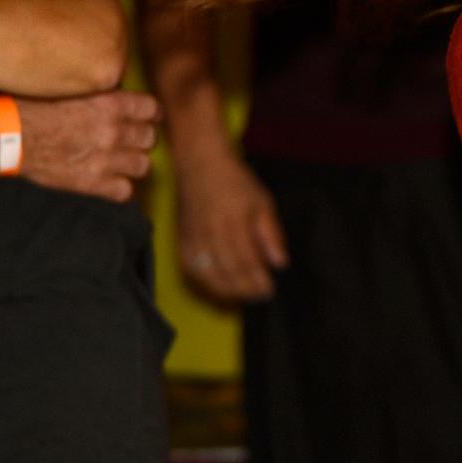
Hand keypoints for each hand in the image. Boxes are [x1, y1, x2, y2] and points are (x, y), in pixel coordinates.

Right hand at [17, 90, 159, 202]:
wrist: (5, 137)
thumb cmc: (29, 108)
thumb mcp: (69, 89)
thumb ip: (98, 95)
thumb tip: (115, 95)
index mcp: (108, 104)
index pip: (151, 109)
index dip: (150, 114)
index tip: (148, 117)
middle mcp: (112, 131)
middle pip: (149, 138)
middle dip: (140, 139)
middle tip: (128, 141)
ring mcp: (104, 159)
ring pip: (142, 166)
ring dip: (132, 164)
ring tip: (120, 162)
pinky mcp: (91, 183)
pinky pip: (124, 191)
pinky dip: (118, 188)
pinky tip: (108, 182)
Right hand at [176, 151, 289, 305]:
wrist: (200, 165)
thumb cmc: (236, 182)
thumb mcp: (263, 202)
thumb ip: (271, 234)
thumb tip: (280, 263)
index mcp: (233, 223)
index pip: (247, 261)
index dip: (257, 280)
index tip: (269, 290)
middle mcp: (211, 233)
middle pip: (228, 271)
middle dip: (245, 289)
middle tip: (259, 298)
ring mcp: (193, 238)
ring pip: (208, 274)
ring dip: (226, 291)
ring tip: (243, 297)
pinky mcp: (181, 240)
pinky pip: (191, 269)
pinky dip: (204, 283)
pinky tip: (217, 288)